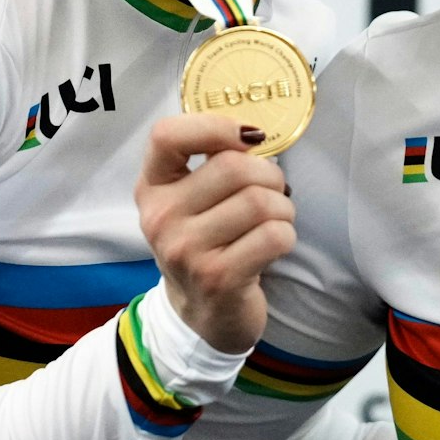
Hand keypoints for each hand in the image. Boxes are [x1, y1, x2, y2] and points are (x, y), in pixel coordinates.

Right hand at [135, 114, 295, 352]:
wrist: (202, 313)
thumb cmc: (208, 243)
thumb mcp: (194, 200)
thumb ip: (213, 162)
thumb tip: (253, 134)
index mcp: (152, 188)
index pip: (166, 135)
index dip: (214, 126)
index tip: (248, 138)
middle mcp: (160, 218)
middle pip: (233, 167)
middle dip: (270, 176)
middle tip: (271, 194)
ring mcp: (186, 251)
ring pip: (260, 201)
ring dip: (283, 209)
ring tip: (273, 222)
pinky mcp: (218, 278)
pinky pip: (274, 235)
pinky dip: (287, 235)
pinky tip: (273, 246)